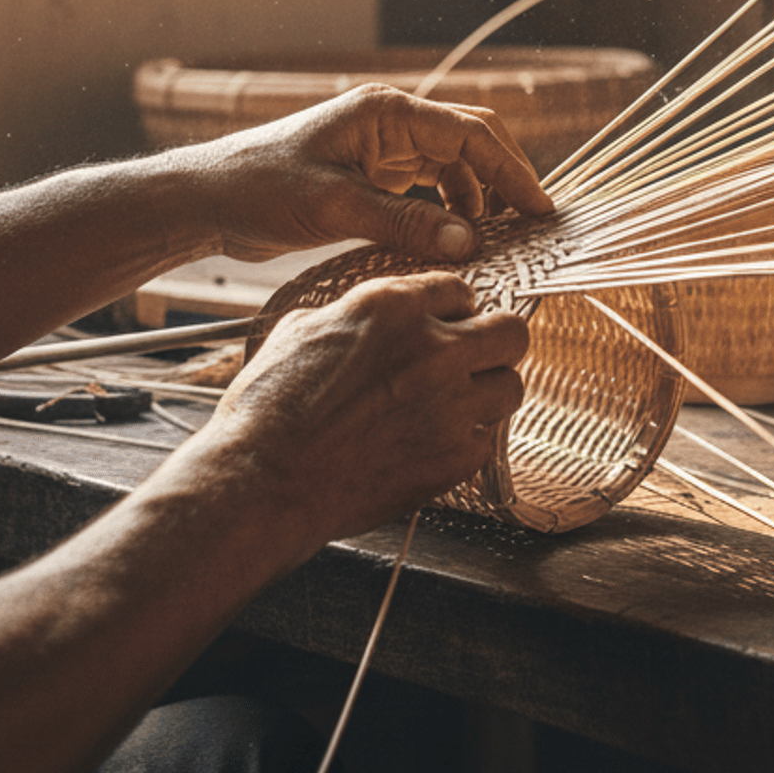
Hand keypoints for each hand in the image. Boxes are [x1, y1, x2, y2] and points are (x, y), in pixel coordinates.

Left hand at [183, 82, 555, 266]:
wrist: (207, 200)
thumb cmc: (260, 190)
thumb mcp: (334, 209)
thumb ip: (404, 223)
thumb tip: (468, 242)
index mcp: (386, 112)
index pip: (469, 133)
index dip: (511, 170)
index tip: (541, 208)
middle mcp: (390, 121)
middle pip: (470, 140)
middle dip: (505, 177)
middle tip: (535, 221)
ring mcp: (381, 146)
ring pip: (452, 163)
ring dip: (479, 196)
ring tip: (500, 236)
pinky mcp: (370, 173)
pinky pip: (427, 184)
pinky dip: (449, 207)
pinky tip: (456, 237)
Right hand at [192, 270, 529, 544]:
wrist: (262, 483)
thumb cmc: (268, 410)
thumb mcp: (299, 331)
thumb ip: (351, 314)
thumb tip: (364, 317)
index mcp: (392, 306)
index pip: (460, 290)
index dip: (454, 310)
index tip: (448, 325)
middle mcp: (432, 349)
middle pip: (511, 332)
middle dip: (495, 343)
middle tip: (475, 359)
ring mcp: (450, 405)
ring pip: (511, 386)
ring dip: (488, 393)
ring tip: (459, 404)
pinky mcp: (454, 457)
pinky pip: (488, 440)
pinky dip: (468, 442)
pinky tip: (436, 443)